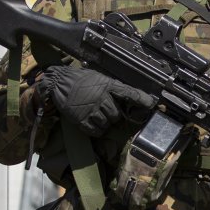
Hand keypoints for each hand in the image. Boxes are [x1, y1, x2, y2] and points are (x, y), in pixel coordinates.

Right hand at [39, 66, 156, 135]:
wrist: (59, 82)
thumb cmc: (80, 79)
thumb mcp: (99, 78)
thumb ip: (112, 88)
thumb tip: (127, 97)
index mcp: (107, 85)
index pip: (128, 93)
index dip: (141, 99)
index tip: (151, 104)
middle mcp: (101, 97)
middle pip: (117, 115)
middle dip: (113, 115)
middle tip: (105, 109)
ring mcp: (91, 109)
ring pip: (107, 124)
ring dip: (104, 122)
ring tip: (96, 114)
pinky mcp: (81, 120)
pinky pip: (96, 131)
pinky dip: (96, 130)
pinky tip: (92, 122)